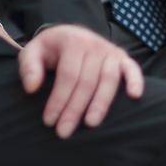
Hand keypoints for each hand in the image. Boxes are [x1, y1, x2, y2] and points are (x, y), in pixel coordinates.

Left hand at [18, 24, 143, 137]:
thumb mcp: (32, 52)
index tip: (49, 121)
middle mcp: (95, 44)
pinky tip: (135, 96)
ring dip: (101, 103)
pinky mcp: (122, 57)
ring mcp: (111, 51)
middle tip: (64, 132)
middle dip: (75, 109)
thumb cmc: (50, 50)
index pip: (68, 76)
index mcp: (73, 41)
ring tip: (91, 123)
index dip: (59, 99)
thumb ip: (29, 67)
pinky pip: (132, 68)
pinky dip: (136, 81)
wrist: (70, 34)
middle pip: (87, 82)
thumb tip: (32, 87)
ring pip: (108, 80)